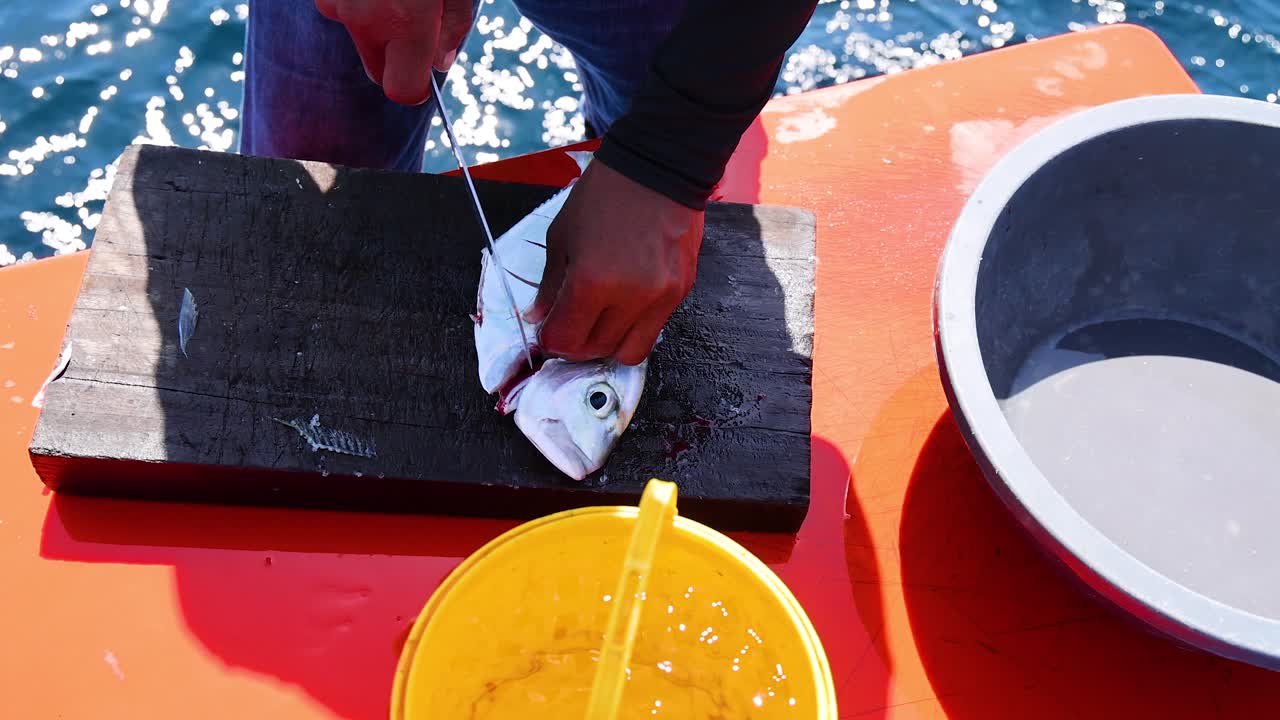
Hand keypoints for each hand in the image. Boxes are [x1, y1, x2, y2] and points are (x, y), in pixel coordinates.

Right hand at [313, 0, 472, 104]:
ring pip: (360, 36)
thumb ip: (453, 25)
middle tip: (418, 21)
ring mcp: (336, 1)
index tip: (426, 74)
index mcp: (405, 20)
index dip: (417, 89)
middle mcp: (363, 17)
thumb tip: (441, 63)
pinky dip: (360, 2)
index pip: (403, 90)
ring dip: (377, 25)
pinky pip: (344, 10)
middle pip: (378, 69)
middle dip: (397, 57)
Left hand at [525, 158, 703, 364]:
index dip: (550, 339)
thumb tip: (538, 317)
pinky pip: (654, 329)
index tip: (547, 330)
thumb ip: (550, 283)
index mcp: (592, 282)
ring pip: (630, 352)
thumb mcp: (562, 234)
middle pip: (596, 350)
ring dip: (608, 344)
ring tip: (598, 321)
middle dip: (576, 345)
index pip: (565, 339)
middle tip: (569, 325)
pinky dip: (633, 326)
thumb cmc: (604, 194)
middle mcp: (630, 298)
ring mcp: (661, 298)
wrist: (660, 166)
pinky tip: (622, 303)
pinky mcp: (681, 292)